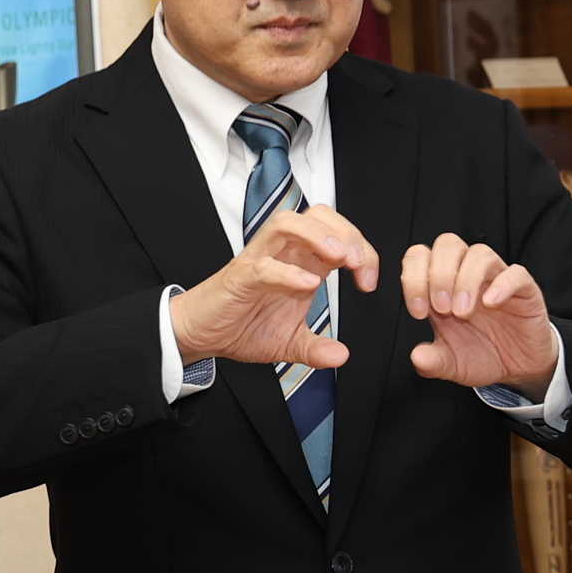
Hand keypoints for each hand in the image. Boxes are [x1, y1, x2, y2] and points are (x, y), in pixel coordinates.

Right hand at [173, 204, 375, 370]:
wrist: (201, 334)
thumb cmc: (241, 326)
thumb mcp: (290, 343)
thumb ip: (317, 348)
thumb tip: (341, 356)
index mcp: (301, 263)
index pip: (338, 236)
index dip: (362, 250)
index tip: (370, 281)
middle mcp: (283, 254)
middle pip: (318, 216)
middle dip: (346, 232)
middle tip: (358, 263)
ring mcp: (260, 260)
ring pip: (288, 223)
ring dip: (319, 235)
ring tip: (340, 258)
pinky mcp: (240, 276)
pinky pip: (264, 264)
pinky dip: (288, 271)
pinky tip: (309, 284)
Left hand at [404, 236, 560, 392]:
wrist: (518, 367)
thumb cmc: (483, 355)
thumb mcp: (451, 364)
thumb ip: (433, 361)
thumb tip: (418, 358)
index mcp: (443, 286)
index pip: (421, 257)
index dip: (413, 278)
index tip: (418, 312)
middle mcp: (467, 275)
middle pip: (448, 244)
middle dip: (438, 274)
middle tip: (442, 308)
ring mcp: (496, 279)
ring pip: (479, 253)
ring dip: (466, 280)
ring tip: (463, 312)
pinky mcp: (524, 289)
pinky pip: (515, 274)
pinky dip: (502, 285)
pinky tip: (491, 304)